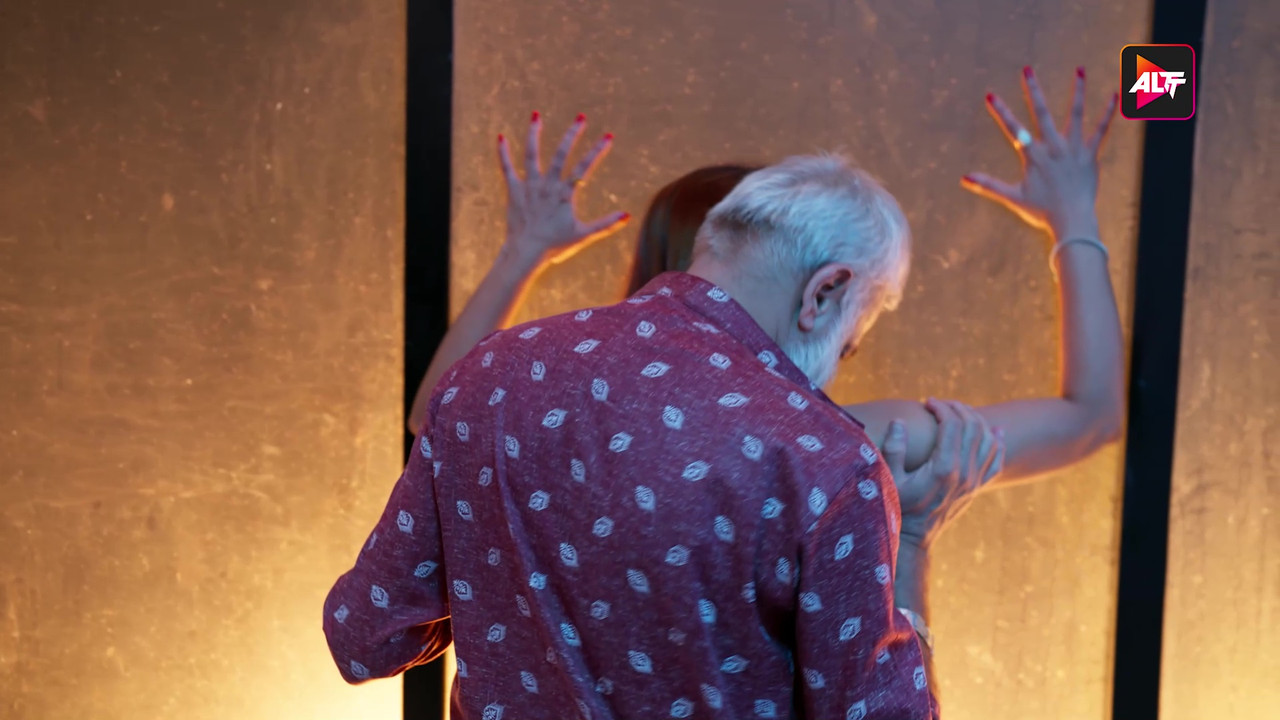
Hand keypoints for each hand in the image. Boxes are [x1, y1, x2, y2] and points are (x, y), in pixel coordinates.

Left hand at [498, 112, 630, 264]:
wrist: (526, 252)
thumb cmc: (555, 246)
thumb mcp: (583, 235)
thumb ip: (606, 224)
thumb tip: (627, 216)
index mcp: (565, 194)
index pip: (584, 167)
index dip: (597, 151)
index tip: (607, 136)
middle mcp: (547, 186)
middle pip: (560, 154)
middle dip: (571, 134)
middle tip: (580, 117)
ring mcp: (529, 187)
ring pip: (532, 155)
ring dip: (534, 134)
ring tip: (536, 115)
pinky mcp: (514, 191)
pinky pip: (507, 169)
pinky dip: (504, 153)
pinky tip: (501, 137)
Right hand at [885, 399, 1005, 549]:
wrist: (916, 537)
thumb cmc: (898, 507)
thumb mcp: (889, 479)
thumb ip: (894, 449)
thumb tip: (900, 422)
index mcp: (944, 468)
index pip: (952, 425)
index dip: (941, 408)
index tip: (928, 402)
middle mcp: (964, 473)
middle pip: (972, 427)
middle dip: (958, 408)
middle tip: (942, 404)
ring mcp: (974, 481)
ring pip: (988, 440)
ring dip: (976, 420)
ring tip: (960, 412)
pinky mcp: (978, 487)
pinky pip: (997, 461)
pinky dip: (998, 443)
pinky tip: (996, 430)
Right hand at [962, 66, 1117, 240]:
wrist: (1072, 220)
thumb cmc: (1042, 211)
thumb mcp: (1013, 197)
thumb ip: (989, 185)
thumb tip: (964, 178)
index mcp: (1034, 156)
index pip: (1013, 129)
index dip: (1000, 112)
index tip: (990, 95)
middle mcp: (1053, 147)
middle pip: (1041, 113)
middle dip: (1033, 90)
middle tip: (1027, 70)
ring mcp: (1074, 149)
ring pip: (1075, 114)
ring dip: (1078, 90)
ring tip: (1079, 70)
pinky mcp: (1091, 154)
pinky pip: (1101, 129)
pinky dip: (1108, 112)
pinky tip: (1115, 94)